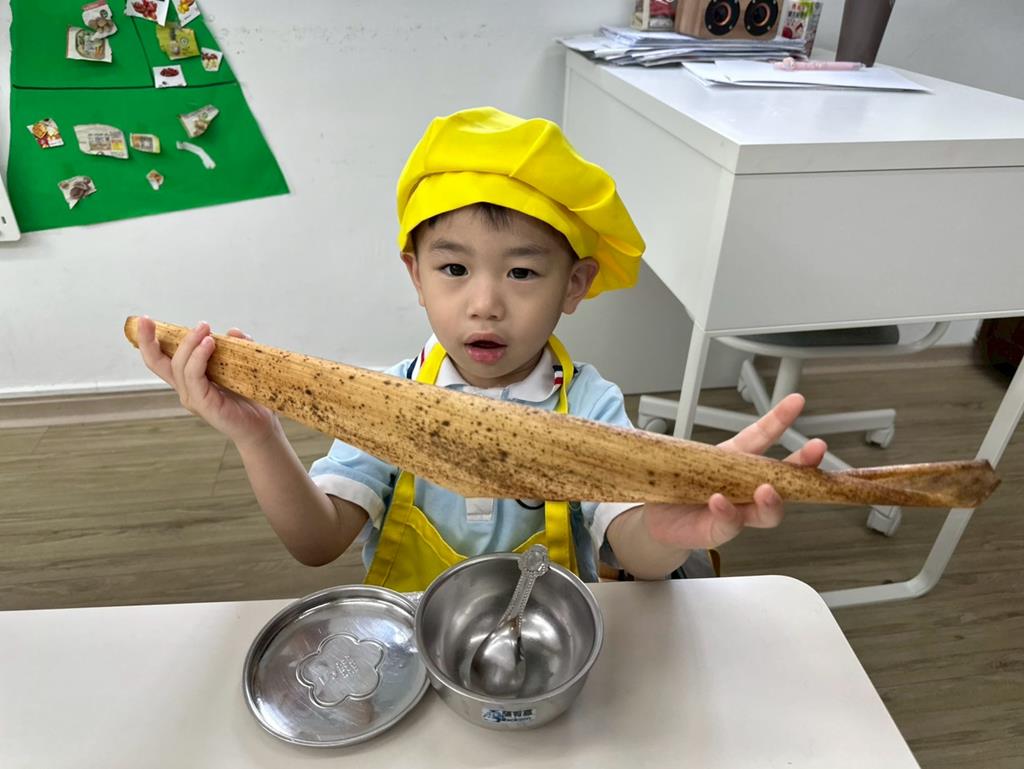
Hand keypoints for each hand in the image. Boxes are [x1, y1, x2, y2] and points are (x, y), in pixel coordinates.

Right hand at [137, 316, 277, 447]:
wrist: (261, 425)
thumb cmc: (250, 398)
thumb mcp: (243, 366)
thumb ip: (237, 348)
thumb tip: (233, 331)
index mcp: (189, 379)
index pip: (162, 360)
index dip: (149, 341)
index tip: (144, 320)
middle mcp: (186, 389)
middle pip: (157, 363)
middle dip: (148, 340)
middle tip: (147, 319)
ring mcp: (192, 397)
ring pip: (179, 365)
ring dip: (189, 343)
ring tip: (204, 328)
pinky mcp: (204, 404)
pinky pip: (194, 376)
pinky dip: (199, 358)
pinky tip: (209, 344)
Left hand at [642, 393, 826, 550]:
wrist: (657, 520)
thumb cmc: (679, 486)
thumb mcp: (689, 461)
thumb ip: (698, 455)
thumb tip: (694, 438)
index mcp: (738, 460)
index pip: (763, 436)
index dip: (780, 419)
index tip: (796, 401)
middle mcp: (745, 486)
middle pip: (783, 476)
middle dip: (803, 463)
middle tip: (814, 449)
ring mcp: (738, 509)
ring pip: (767, 509)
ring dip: (772, 499)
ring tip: (766, 490)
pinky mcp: (721, 530)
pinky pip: (730, 522)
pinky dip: (727, 511)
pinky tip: (719, 501)